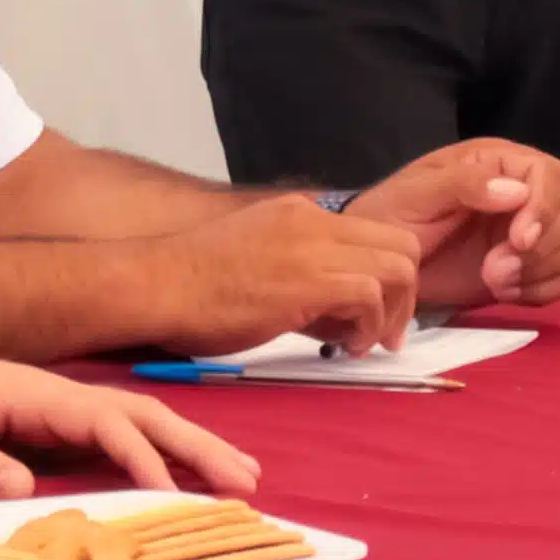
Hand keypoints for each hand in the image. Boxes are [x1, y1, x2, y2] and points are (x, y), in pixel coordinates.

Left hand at [0, 355, 257, 500]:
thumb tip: (27, 489)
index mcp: (22, 389)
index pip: (99, 418)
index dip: (139, 453)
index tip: (171, 491)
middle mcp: (46, 394)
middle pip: (134, 411)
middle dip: (192, 442)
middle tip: (246, 478)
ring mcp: (48, 411)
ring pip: (131, 424)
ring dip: (186, 447)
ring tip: (241, 476)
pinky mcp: (43, 430)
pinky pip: (108, 442)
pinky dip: (151, 457)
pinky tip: (181, 479)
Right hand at [144, 195, 419, 355]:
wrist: (156, 286)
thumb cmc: (193, 288)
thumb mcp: (258, 264)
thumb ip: (303, 278)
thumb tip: (342, 314)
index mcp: (299, 213)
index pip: (377, 232)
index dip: (389, 275)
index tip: (375, 314)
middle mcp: (311, 219)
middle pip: (402, 245)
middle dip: (403, 294)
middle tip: (382, 332)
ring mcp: (310, 246)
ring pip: (397, 267)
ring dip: (391, 313)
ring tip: (361, 342)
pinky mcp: (307, 278)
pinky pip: (369, 294)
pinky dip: (368, 326)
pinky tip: (345, 346)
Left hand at [345, 139, 559, 310]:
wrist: (382, 264)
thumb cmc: (392, 217)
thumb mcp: (416, 194)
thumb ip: (463, 184)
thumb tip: (516, 191)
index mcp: (499, 164)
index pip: (551, 174)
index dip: (544, 208)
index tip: (518, 240)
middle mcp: (525, 194)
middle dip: (543, 247)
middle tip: (494, 270)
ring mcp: (532, 233)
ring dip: (545, 269)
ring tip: (497, 282)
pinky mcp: (532, 270)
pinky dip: (543, 290)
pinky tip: (506, 293)